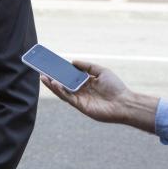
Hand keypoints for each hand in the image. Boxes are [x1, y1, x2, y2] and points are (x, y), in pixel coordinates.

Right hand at [41, 61, 157, 132]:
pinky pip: (67, 97)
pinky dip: (59, 91)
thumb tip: (72, 62)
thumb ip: (87, 66)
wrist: (125, 103)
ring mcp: (79, 99)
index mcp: (85, 83)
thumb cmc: (116, 87)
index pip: (69, 76)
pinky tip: (54, 83)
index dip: (60, 71)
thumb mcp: (101, 71)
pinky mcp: (80, 106)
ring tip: (43, 76)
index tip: (51, 64)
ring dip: (52, 84)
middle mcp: (80, 91)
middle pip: (63, 83)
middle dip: (52, 77)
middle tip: (42, 70)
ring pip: (62, 91)